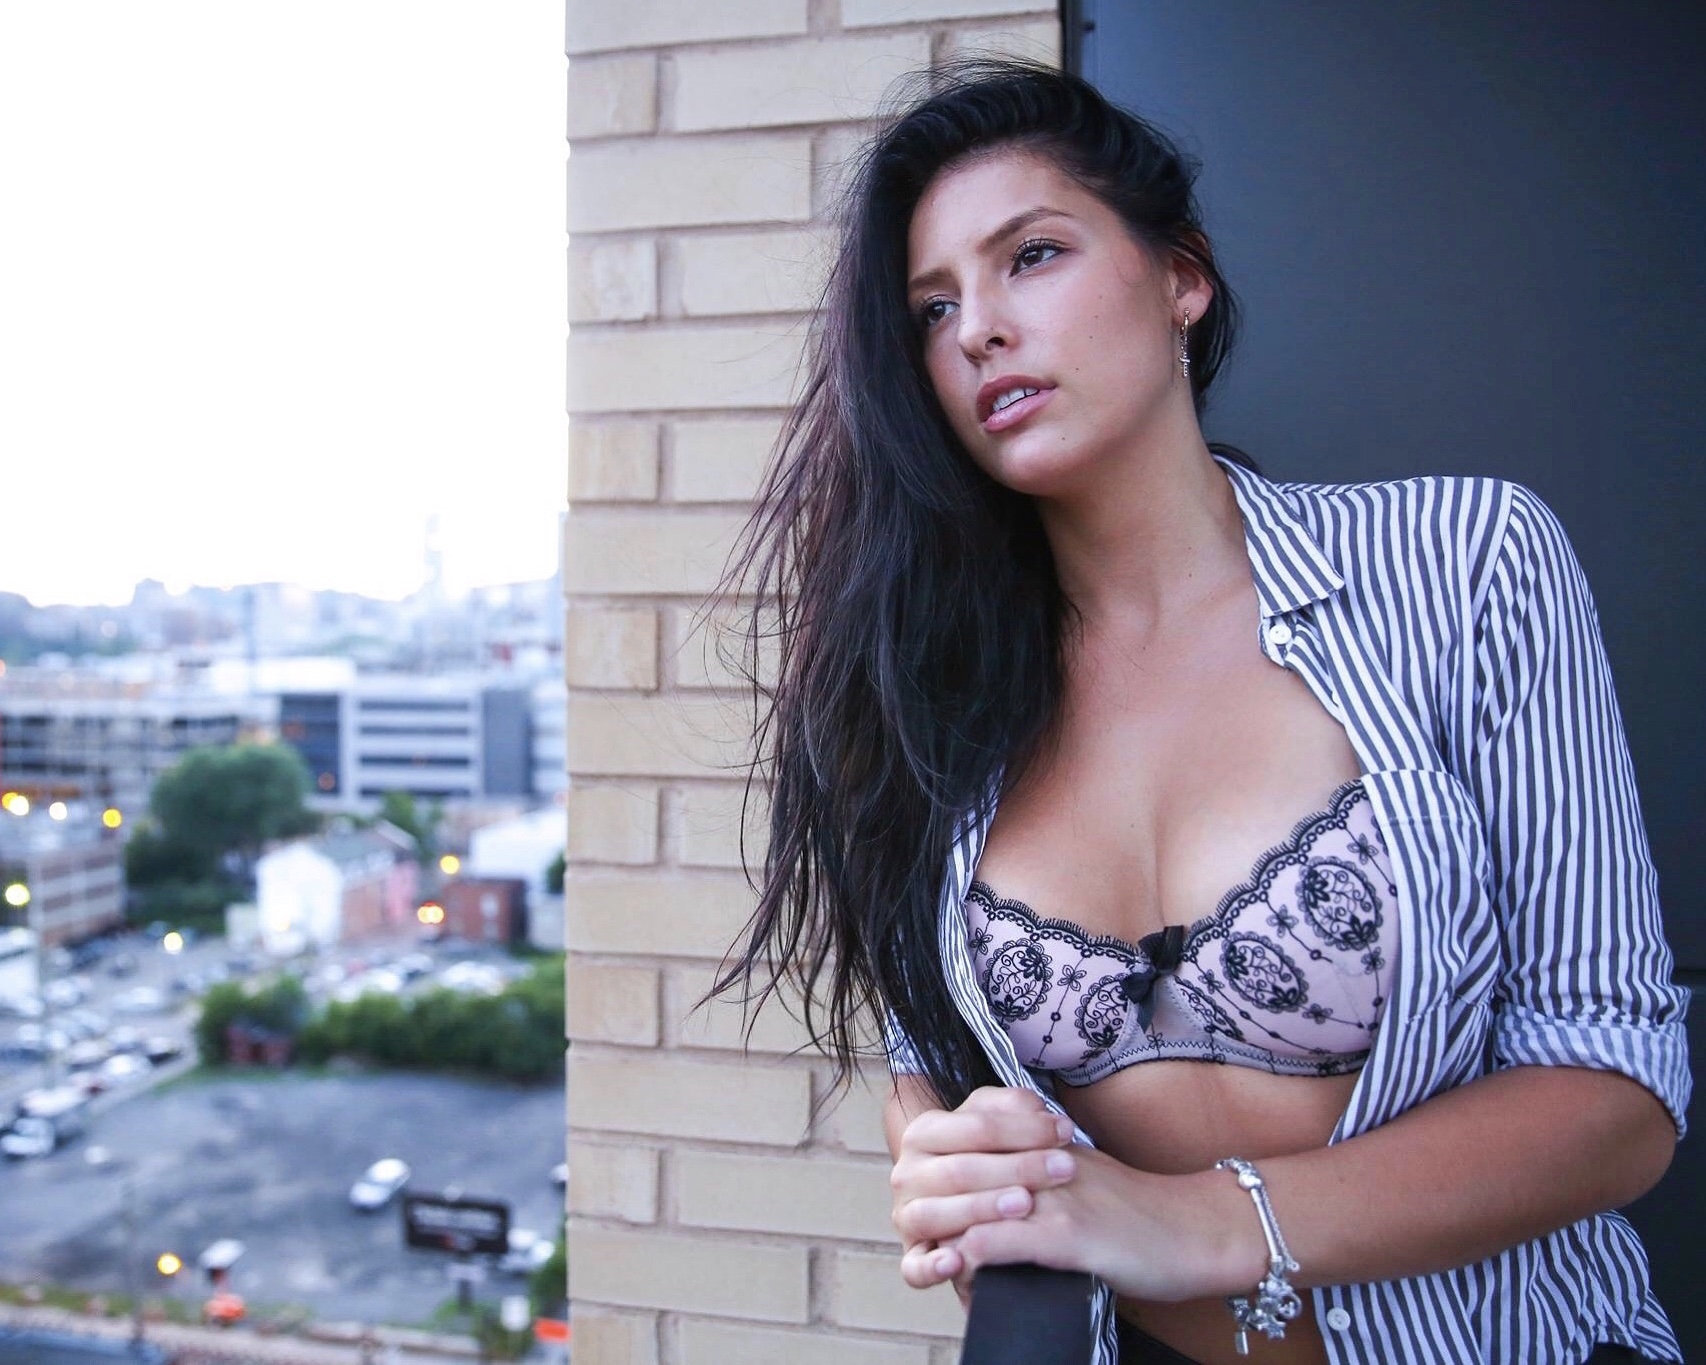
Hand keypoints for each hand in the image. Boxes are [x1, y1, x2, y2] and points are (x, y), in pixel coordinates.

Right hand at [891, 1086, 1078, 1296]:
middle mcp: (908, 1172)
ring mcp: (906, 1214)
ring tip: (1025, 1204)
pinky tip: (957, 1263)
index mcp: (924, 1132)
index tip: (1065, 1133)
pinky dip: (931, 1267)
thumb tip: (1037, 1108)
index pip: (975, 1126)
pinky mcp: (912, 1255)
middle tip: (1063, 1169)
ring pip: (936, 1214)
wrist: (967, 1194)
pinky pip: (913, 1267)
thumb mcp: (998, 1122)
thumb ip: (1015, 1107)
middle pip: (961, 1170)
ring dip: (981, 1209)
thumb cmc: (989, 1157)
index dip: (1024, 1129)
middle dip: (1017, 1168)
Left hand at [940, 1145, 1266, 1305]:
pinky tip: (963, 1272)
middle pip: (963, 1170)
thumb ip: (1040, 1170)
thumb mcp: (1082, 1173)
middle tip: (926, 1235)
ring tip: (938, 1258)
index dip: (946, 1170)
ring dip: (947, 1235)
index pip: (972, 1139)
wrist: (1195, 1230)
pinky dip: (971, 1260)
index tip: (937, 1202)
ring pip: (972, 1206)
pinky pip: (998, 1241)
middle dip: (938, 1205)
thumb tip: (1003, 1193)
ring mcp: (1053, 1196)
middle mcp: (1042, 1161)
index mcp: (1044, 1142)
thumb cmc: (1142, 1210)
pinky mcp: (1067, 1235)